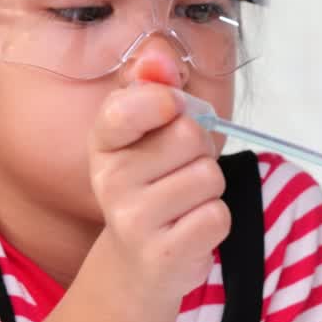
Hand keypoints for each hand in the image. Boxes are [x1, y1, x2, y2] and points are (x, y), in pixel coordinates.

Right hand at [88, 83, 229, 298]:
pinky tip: (191, 229)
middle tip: (182, 172)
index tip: (173, 108)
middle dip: (201, 151)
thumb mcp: (149, 136)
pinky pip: (217, 216)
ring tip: (186, 203)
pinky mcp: (164, 254)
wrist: (140, 265)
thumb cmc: (155, 188)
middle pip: (188, 136)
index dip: (163, 101)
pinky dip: (215, 221)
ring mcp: (133, 221)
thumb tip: (158, 55)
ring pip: (209, 177)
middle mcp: (110, 181)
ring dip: (210, 188)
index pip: (125, 108)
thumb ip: (155, 90)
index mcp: (103, 144)